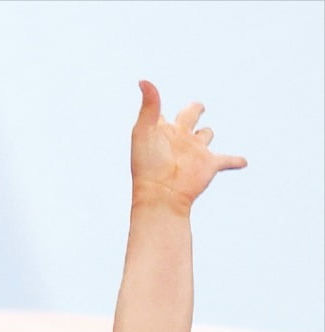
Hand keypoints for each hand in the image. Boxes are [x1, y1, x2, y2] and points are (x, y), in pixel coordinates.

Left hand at [131, 81, 246, 211]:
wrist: (161, 194)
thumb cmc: (148, 165)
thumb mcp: (145, 130)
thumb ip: (149, 105)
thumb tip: (143, 80)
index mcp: (164, 130)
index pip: (163, 114)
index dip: (157, 109)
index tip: (153, 102)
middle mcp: (181, 138)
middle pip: (190, 116)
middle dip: (195, 110)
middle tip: (198, 107)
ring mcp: (196, 151)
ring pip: (206, 136)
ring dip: (208, 134)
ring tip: (207, 134)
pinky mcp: (209, 165)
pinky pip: (227, 160)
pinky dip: (236, 161)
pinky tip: (243, 162)